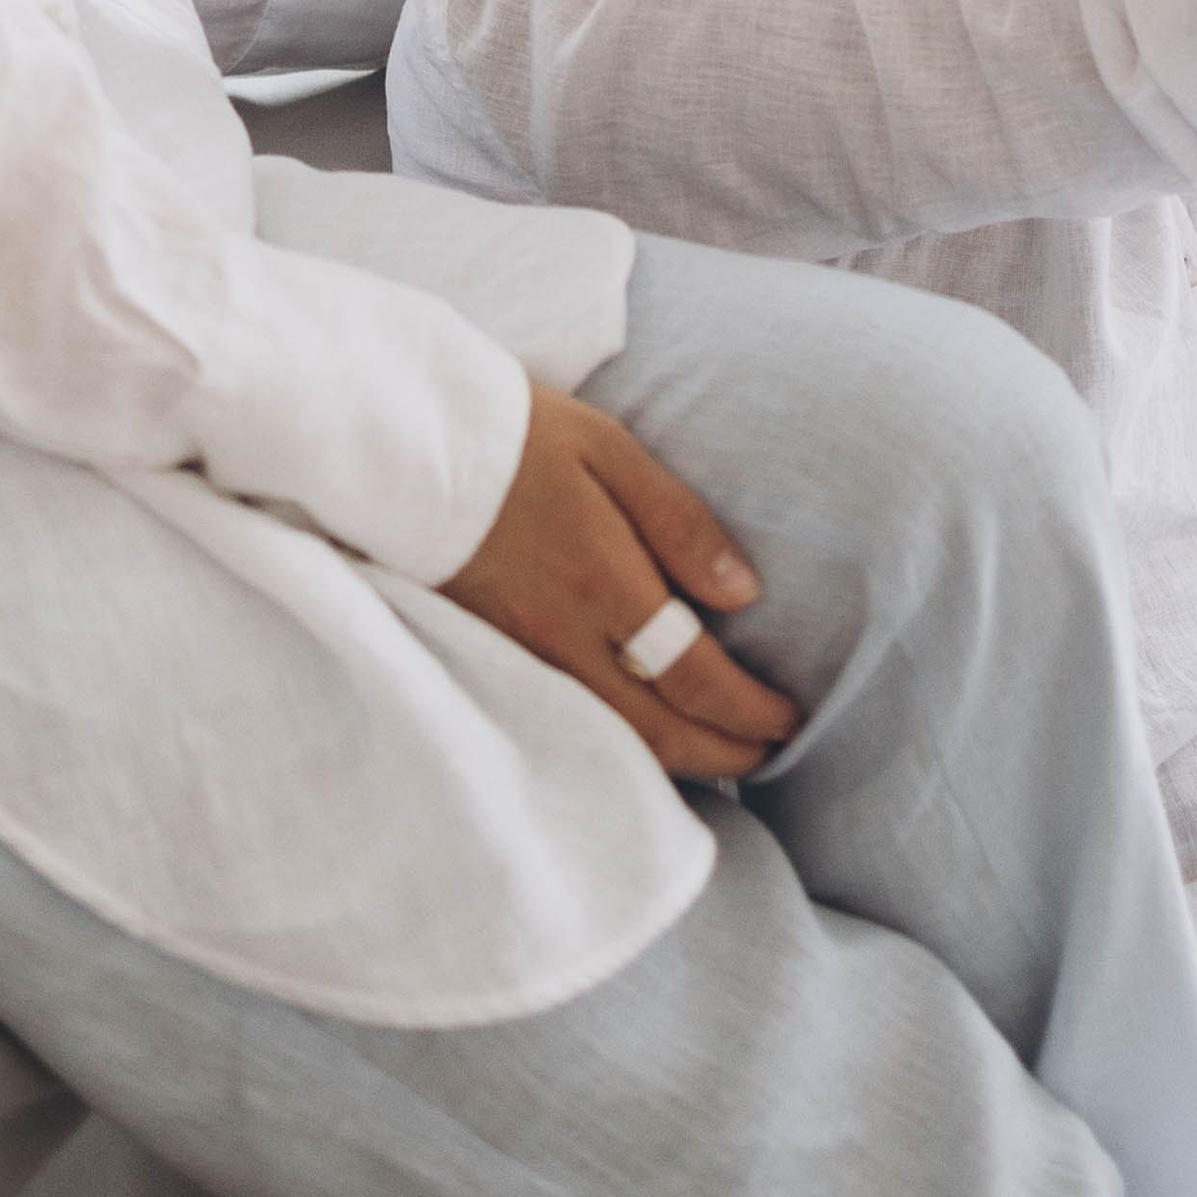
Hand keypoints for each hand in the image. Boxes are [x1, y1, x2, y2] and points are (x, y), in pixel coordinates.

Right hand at [441, 381, 800, 779]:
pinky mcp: (494, 656)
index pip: (695, 678)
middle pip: (660, 732)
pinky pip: (573, 725)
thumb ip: (679, 522)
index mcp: (603, 583)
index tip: (789, 717)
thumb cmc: (519, 435)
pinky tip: (645, 732)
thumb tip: (745, 593)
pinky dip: (622, 744)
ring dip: (676, 760)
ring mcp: (523, 656)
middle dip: (724, 755)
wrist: (406, 444)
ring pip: (614, 741)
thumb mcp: (610, 450)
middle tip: (769, 753)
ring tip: (721, 753)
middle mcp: (564, 637)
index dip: (749, 711)